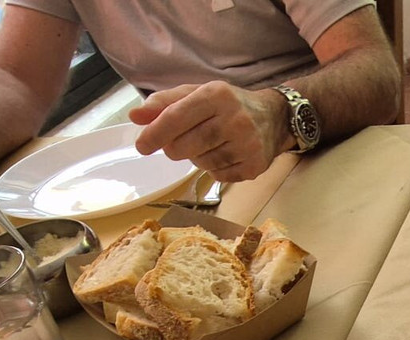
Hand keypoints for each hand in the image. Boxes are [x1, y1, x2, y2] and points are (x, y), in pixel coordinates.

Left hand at [129, 82, 290, 181]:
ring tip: (210, 144)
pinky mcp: (254, 166)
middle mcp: (234, 119)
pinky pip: (218, 176)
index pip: (177, 117)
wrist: (274, 118)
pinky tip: (224, 154)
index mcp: (216, 95)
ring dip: (197, 158)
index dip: (155, 134)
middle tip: (179, 143)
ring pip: (201, 163)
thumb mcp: (198, 94)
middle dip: (175, 148)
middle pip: (185, 146)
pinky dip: (214, 168)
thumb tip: (135, 117)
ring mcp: (247, 145)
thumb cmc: (228, 105)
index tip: (141, 146)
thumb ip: (165, 103)